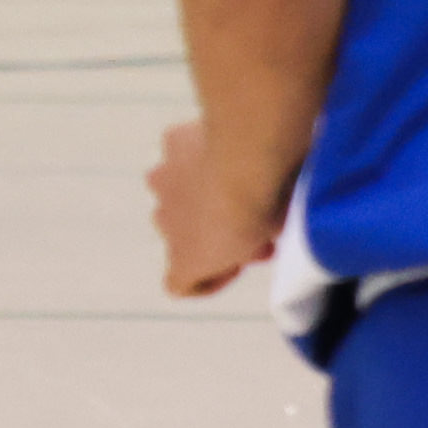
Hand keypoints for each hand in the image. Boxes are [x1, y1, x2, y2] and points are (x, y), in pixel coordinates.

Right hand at [148, 119, 280, 297]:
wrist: (248, 161)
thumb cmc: (261, 209)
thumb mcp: (264, 243)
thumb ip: (252, 244)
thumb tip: (260, 232)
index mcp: (183, 261)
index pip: (181, 284)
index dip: (213, 274)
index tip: (242, 259)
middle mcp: (162, 222)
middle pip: (183, 229)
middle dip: (210, 224)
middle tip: (250, 214)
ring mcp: (162, 182)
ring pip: (177, 188)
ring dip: (199, 187)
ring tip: (236, 176)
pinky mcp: (171, 144)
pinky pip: (182, 149)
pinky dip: (199, 149)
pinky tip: (226, 144)